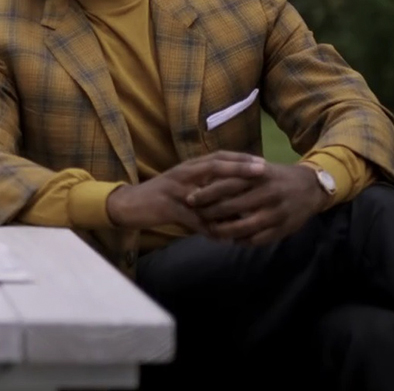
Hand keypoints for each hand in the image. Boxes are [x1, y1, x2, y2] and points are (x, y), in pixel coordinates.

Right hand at [107, 151, 266, 230]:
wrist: (130, 204)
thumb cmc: (161, 196)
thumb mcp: (185, 187)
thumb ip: (207, 190)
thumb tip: (234, 199)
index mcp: (189, 167)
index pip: (218, 156)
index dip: (241, 158)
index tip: (262, 162)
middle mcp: (183, 173)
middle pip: (215, 165)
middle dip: (240, 167)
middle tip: (263, 169)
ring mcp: (175, 189)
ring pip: (206, 189)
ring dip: (228, 195)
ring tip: (249, 202)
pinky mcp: (168, 207)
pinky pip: (192, 218)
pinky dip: (208, 228)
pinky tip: (223, 237)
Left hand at [186, 160, 327, 245]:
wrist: (310, 187)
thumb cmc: (275, 177)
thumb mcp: (257, 169)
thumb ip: (235, 173)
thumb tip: (204, 179)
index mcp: (259, 176)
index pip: (227, 184)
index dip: (206, 193)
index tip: (189, 199)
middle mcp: (268, 193)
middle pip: (233, 206)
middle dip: (211, 213)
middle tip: (196, 217)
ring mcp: (277, 212)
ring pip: (245, 227)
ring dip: (224, 231)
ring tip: (211, 232)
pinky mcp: (284, 228)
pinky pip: (259, 239)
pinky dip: (243, 241)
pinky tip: (232, 240)